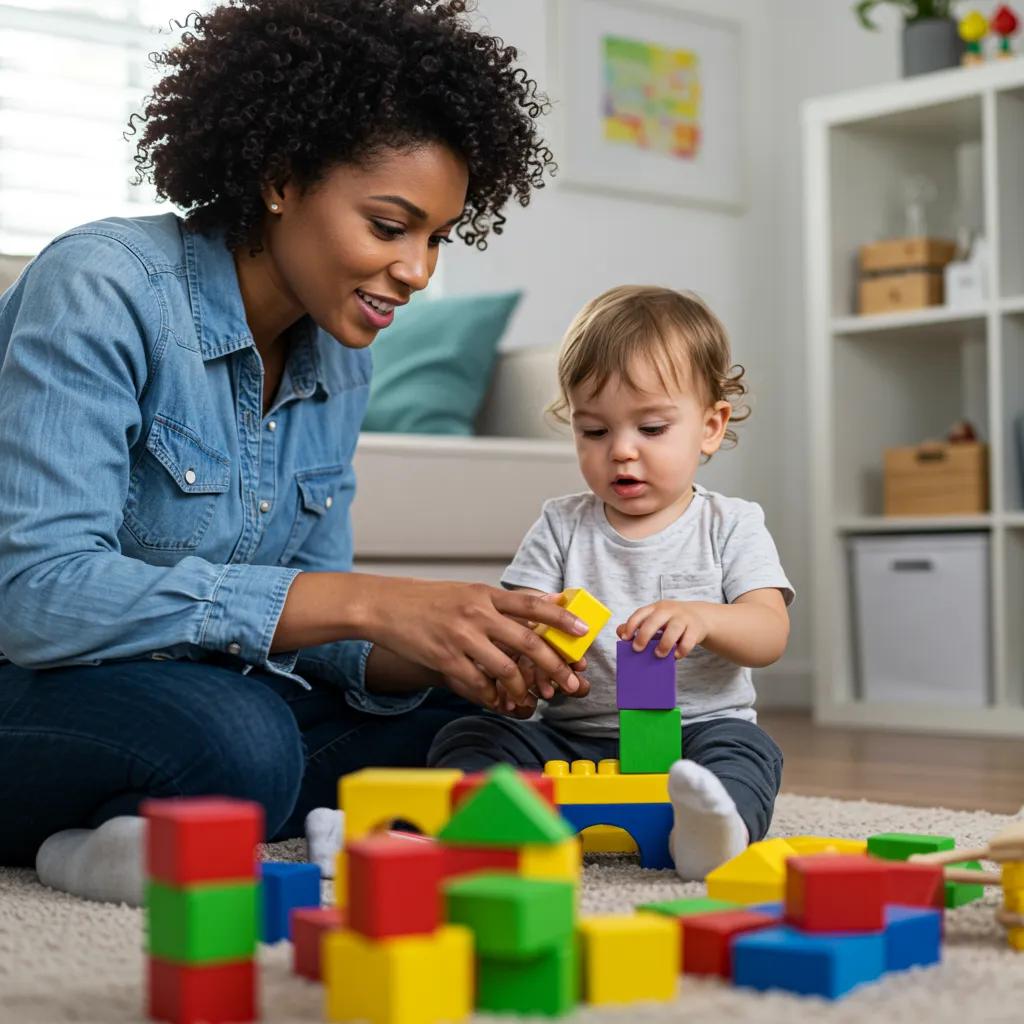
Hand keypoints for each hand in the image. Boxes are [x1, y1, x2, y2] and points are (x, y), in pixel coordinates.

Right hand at [369, 578, 590, 712]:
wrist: (384, 605)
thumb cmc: (427, 600)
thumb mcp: (467, 592)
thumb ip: (501, 603)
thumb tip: (544, 604)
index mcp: (484, 594)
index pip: (532, 604)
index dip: (561, 618)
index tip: (582, 630)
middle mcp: (477, 613)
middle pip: (528, 641)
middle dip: (554, 666)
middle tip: (569, 683)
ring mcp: (461, 637)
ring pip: (506, 669)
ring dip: (522, 688)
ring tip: (528, 699)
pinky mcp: (445, 659)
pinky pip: (478, 685)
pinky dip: (491, 696)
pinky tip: (496, 700)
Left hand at [617, 600, 714, 659]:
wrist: (699, 617)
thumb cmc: (671, 621)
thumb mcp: (655, 618)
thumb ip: (638, 625)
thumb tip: (621, 633)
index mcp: (656, 608)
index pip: (640, 613)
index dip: (631, 625)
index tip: (625, 638)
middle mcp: (669, 611)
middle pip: (654, 621)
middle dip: (644, 635)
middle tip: (637, 649)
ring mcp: (683, 618)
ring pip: (673, 630)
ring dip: (664, 644)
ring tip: (658, 655)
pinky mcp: (695, 629)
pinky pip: (688, 641)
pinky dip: (681, 650)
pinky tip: (675, 656)